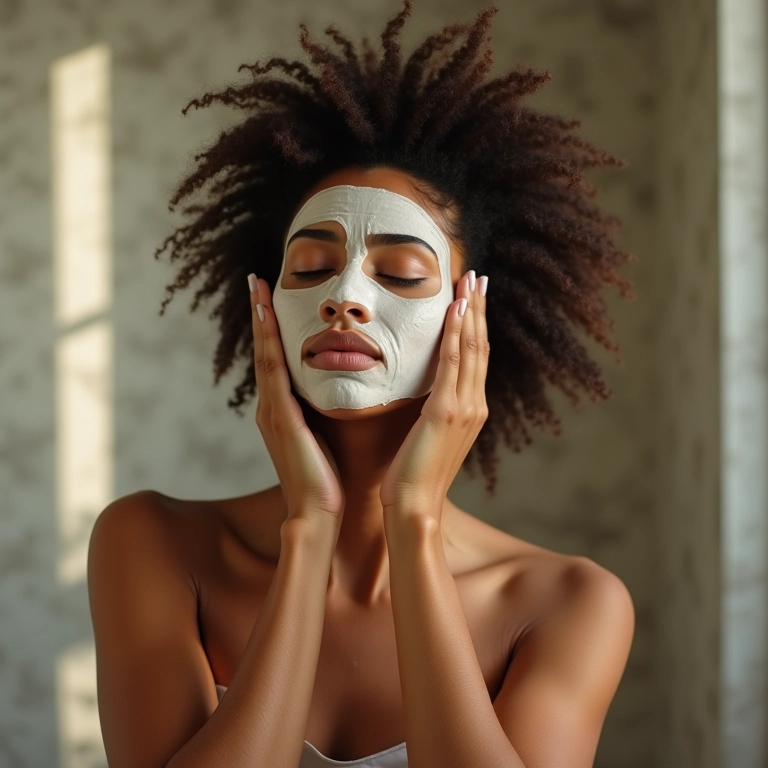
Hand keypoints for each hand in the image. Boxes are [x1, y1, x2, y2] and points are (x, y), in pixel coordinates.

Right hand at [249, 274, 344, 530]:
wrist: (317, 515)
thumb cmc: (326, 480)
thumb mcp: (324, 438)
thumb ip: (322, 414)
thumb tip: (339, 392)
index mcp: (282, 410)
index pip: (276, 360)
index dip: (272, 328)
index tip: (271, 297)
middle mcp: (271, 406)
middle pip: (265, 351)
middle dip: (260, 314)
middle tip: (257, 280)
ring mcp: (272, 411)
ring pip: (265, 355)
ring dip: (260, 319)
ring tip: (257, 287)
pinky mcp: (281, 418)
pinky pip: (274, 372)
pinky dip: (268, 343)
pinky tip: (268, 318)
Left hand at [380, 270, 488, 527]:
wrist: (414, 508)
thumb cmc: (413, 476)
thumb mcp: (429, 438)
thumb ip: (433, 412)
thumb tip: (425, 393)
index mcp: (471, 411)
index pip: (476, 359)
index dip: (476, 325)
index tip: (473, 298)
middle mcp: (475, 405)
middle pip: (481, 347)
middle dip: (479, 309)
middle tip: (478, 276)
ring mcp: (464, 408)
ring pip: (472, 349)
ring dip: (471, 312)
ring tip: (471, 281)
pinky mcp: (446, 412)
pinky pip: (454, 363)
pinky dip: (456, 334)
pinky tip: (455, 310)